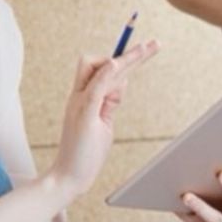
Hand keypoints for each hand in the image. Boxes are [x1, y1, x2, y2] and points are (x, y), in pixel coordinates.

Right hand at [49, 38, 158, 201]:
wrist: (66, 178)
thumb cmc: (84, 155)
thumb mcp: (102, 124)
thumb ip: (109, 103)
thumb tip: (121, 84)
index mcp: (84, 98)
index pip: (101, 69)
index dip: (122, 61)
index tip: (143, 52)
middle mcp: (80, 97)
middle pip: (104, 63)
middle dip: (132, 53)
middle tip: (155, 43)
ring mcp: (80, 105)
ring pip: (102, 70)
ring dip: (128, 59)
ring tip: (147, 48)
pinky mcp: (84, 115)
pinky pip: (95, 88)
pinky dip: (106, 74)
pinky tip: (117, 63)